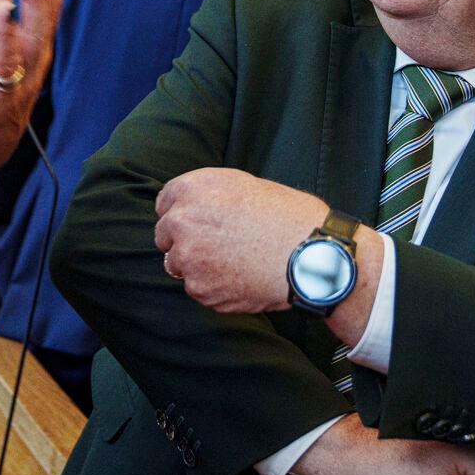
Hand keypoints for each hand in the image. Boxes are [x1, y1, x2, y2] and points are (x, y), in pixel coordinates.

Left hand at [0, 0, 60, 174]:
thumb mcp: (0, 53)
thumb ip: (1, 13)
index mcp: (32, 58)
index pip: (48, 15)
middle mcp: (24, 78)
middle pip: (35, 37)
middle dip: (36, 5)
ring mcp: (1, 99)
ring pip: (5, 66)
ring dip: (5, 36)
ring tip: (3, 9)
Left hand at [155, 169, 326, 312]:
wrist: (310, 255)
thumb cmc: (288, 217)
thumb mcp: (245, 185)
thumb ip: (211, 195)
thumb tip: (194, 207)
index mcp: (194, 189)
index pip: (165, 203)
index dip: (182, 213)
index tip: (195, 222)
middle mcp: (183, 220)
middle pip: (165, 235)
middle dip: (184, 240)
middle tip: (216, 245)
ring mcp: (188, 257)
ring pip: (177, 264)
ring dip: (197, 265)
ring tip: (233, 262)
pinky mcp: (199, 288)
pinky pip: (197, 289)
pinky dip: (214, 287)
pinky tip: (240, 278)